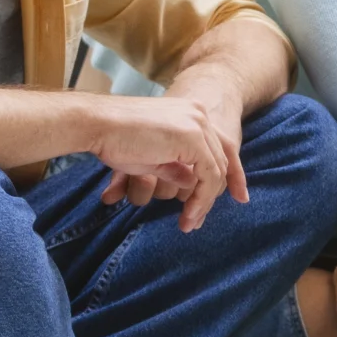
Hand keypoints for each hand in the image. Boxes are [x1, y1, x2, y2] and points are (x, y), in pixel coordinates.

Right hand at [86, 92, 238, 231]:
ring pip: (215, 170)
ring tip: (189, 223)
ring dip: (204, 201)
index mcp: (191, 113)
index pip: (221, 148)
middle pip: (220, 160)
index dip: (233, 175)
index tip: (241, 198)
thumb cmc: (115, 139)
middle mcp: (199, 114)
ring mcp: (197, 123)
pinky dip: (201, 198)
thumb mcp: (153, 156)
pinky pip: (208, 174)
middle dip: (211, 195)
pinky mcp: (191, 136)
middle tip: (196, 220)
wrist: (95, 123)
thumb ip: (175, 166)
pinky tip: (188, 214)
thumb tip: (190, 183)